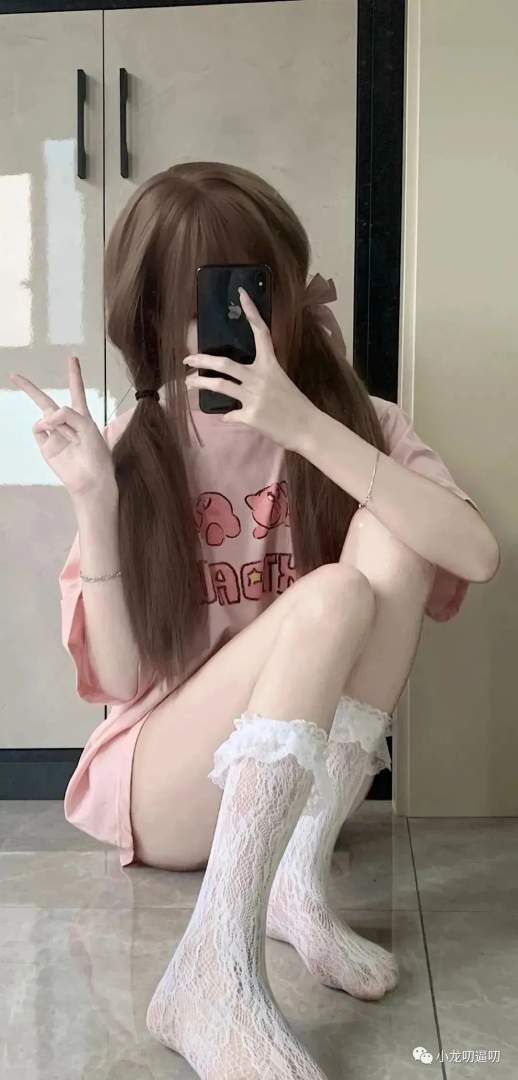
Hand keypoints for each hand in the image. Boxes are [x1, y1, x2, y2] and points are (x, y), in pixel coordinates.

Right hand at [8, 357, 116, 501]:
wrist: (91, 479)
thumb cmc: (97, 454)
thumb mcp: (88, 426)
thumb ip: (67, 413)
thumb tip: (46, 416)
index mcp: (82, 416)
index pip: (76, 390)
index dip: (74, 374)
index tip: (72, 358)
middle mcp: (66, 423)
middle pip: (46, 401)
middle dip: (30, 389)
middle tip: (14, 375)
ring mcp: (54, 434)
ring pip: (45, 414)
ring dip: (57, 420)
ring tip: (72, 437)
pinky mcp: (45, 445)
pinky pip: (38, 428)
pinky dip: (45, 425)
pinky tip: (55, 433)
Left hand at [183, 286, 314, 450]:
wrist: (308, 428)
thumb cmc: (296, 405)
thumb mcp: (281, 383)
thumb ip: (261, 379)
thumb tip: (241, 385)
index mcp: (270, 365)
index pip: (261, 332)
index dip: (252, 312)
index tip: (241, 294)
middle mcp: (260, 377)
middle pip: (225, 363)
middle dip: (202, 359)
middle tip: (187, 359)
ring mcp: (254, 396)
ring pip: (219, 385)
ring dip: (200, 383)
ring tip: (189, 383)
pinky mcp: (250, 415)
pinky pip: (230, 414)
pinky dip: (226, 415)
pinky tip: (226, 416)